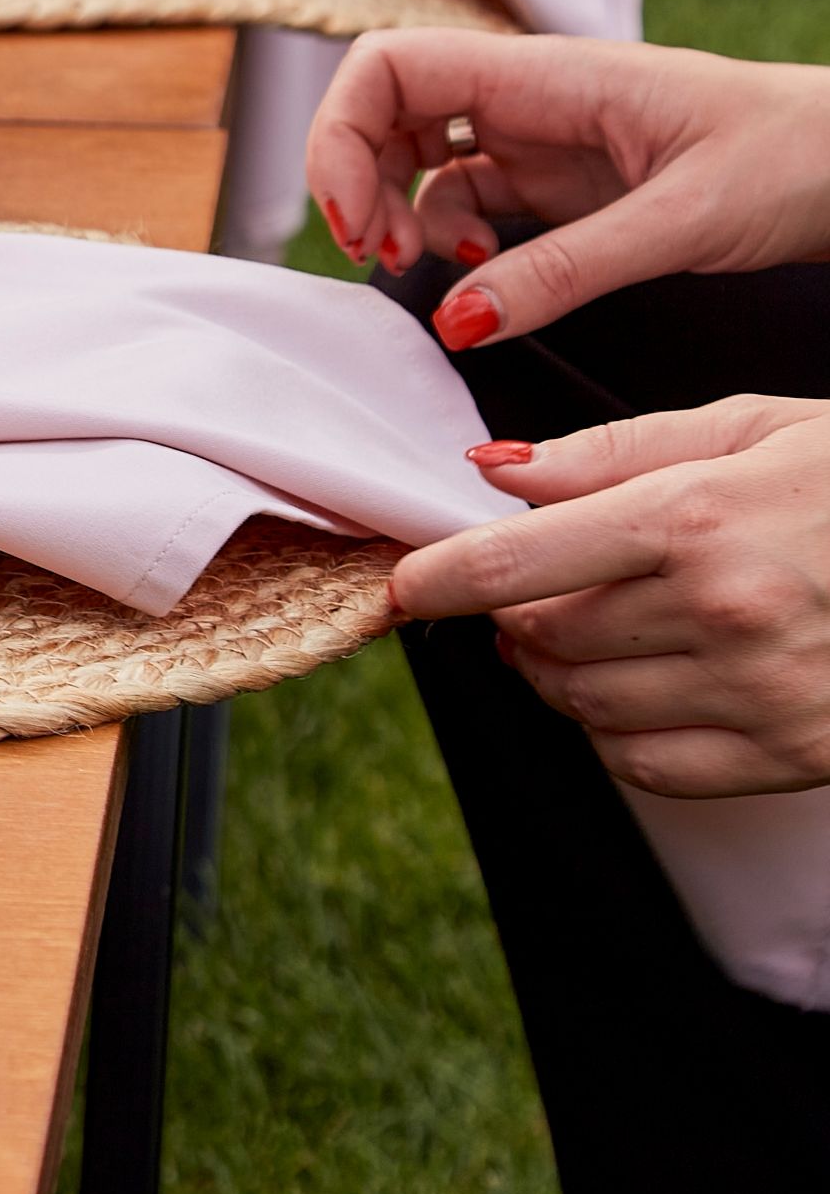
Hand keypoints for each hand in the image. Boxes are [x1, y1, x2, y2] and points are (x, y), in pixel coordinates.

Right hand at [304, 30, 829, 346]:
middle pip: (383, 112)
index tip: (350, 218)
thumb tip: (458, 320)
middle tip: (379, 259)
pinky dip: (451, 246)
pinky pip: (465, 204)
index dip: (340, 132)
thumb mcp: (683, 220)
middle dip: (356, 184)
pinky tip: (487, 281)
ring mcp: (539, 139)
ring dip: (396, 217)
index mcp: (548, 74)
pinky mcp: (557, 185)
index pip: (389, 66)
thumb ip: (565, 272)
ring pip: (415, 161)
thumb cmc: (800, 156)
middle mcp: (528, 97)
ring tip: (425, 276)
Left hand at [389, 396, 829, 795]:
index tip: (403, 584)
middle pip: (539, 637)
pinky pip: (644, 764)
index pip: (513, 565)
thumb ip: (614, 451)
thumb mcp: (752, 429)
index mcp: (697, 520)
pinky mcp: (790, 754)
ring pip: (581, 705)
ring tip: (592, 631)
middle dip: (515, 615)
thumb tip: (498, 472)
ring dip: (557, 674)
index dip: (436, 579)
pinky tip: (645, 686)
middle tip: (538, 588)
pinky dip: (616, 732)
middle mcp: (720, 612)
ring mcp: (757, 692)